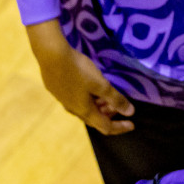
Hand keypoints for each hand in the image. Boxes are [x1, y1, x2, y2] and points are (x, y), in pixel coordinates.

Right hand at [27, 20, 134, 135]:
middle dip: (110, 115)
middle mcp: (73, 109)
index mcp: (85, 110)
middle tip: (120, 106)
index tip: (132, 124)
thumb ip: (115, 98)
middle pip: (95, 119)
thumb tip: (130, 113)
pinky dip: (89, 99)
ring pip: (85, 109)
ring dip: (99, 106)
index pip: (106, 127)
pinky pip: (77, 101)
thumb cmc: (78, 70)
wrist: (51, 56)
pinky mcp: (57, 90)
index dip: (120, 127)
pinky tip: (89, 88)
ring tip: (107, 96)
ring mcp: (63, 100)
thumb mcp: (100, 84)